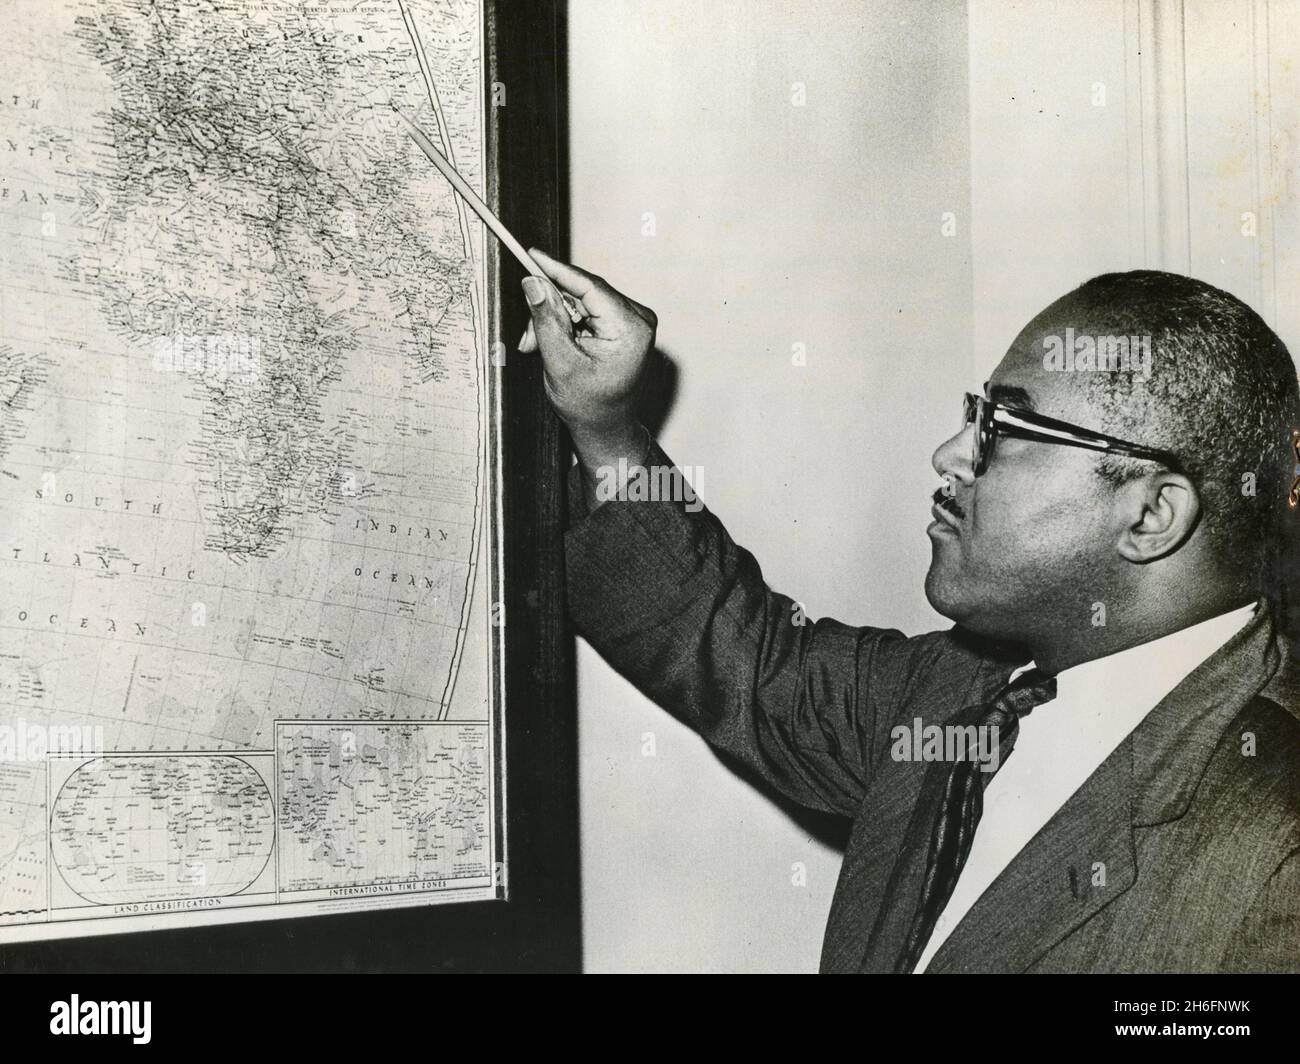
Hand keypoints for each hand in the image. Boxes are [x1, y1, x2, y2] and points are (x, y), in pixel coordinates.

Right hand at [519, 249, 656, 437]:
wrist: (605, 426)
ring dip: (555, 319)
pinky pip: (588, 310)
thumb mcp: (561, 362)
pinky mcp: (623, 323)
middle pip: (583, 292)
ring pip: (581, 301)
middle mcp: (638, 319)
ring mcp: (632, 320)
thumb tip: (534, 283)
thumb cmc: (591, 405)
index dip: (556, 269)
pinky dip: (566, 323)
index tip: (532, 255)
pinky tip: (555, 342)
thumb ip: (546, 320)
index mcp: (631, 328)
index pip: (590, 285)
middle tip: (529, 335)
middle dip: (550, 309)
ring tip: (539, 346)